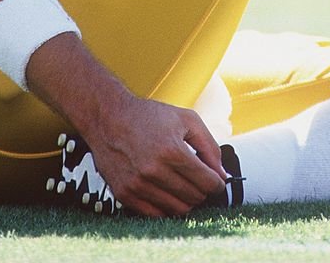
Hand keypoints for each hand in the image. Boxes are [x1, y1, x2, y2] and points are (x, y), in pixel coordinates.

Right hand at [83, 94, 226, 216]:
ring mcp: (138, 185)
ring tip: (182, 184)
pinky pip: (155, 214)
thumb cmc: (148, 116)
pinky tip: (166, 191)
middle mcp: (154, 170)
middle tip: (198, 180)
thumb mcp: (186, 119)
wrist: (108, 117)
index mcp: (172, 150)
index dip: (217, 183)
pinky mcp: (125, 194)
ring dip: (185, 200)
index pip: (207, 182)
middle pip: (194, 197)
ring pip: (177, 209)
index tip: (216, 181)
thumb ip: (209, 146)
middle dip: (202, 190)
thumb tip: (222, 174)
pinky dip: (166, 206)